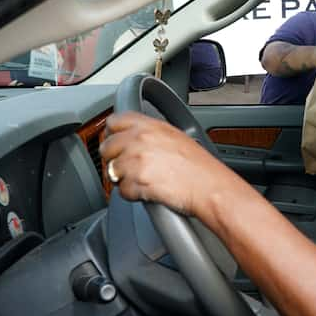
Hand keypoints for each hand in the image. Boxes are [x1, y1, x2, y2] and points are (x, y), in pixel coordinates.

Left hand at [99, 112, 236, 215]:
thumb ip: (149, 132)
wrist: (209, 186)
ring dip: (123, 178)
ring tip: (143, 180)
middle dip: (113, 159)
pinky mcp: (137, 182)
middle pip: (106, 148)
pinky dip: (132, 194)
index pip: (114, 121)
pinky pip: (121, 190)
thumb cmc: (198, 165)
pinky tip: (147, 190)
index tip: (116, 143)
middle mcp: (140, 140)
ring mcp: (137, 161)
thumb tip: (131, 136)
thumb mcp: (175, 136)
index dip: (112, 134)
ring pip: (112, 171)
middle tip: (127, 167)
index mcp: (149, 125)